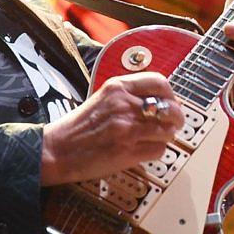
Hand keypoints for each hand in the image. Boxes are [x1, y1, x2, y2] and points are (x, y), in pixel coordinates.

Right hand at [40, 72, 183, 185]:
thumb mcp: (102, 99)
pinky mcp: (128, 151)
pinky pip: (158, 150)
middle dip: (176, 117)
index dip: (170, 94)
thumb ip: (128, 96)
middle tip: (173, 123)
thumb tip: (159, 101)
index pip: (159, 82)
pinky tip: (145, 150)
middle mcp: (124, 105)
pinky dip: (156, 151)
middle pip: (169, 108)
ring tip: (156, 138)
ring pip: (167, 131)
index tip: (170, 101)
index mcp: (117, 87)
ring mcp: (127, 128)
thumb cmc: (78, 126)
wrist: (57, 150)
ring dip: (166, 136)